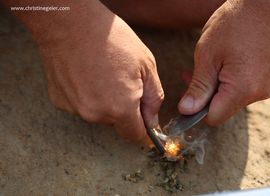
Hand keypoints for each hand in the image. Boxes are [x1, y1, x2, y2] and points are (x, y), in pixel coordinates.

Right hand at [23, 2, 163, 140]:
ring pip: (98, 113)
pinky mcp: (60, 100)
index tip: (142, 116)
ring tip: (102, 73)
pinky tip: (85, 74)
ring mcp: (75, 108)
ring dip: (103, 100)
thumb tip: (151, 118)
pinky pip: (81, 104)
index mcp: (120, 108)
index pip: (133, 135)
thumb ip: (153, 97)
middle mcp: (95, 114)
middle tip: (121, 80)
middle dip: (123, 107)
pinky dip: (86, 94)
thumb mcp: (146, 65)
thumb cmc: (111, 39)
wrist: (71, 22)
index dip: (141, 127)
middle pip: (116, 122)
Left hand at [178, 0, 269, 124]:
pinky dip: (228, 81)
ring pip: (231, 99)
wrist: (264, 4)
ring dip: (215, 86)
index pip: (214, 118)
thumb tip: (186, 111)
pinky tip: (221, 65)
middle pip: (222, 108)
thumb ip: (198, 88)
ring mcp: (266, 86)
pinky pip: (242, 89)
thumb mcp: (207, 56)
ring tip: (206, 65)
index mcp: (243, 89)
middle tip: (191, 75)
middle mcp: (258, 93)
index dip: (196, 111)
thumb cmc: (233, 24)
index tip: (186, 97)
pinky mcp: (267, 79)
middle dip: (204, 95)